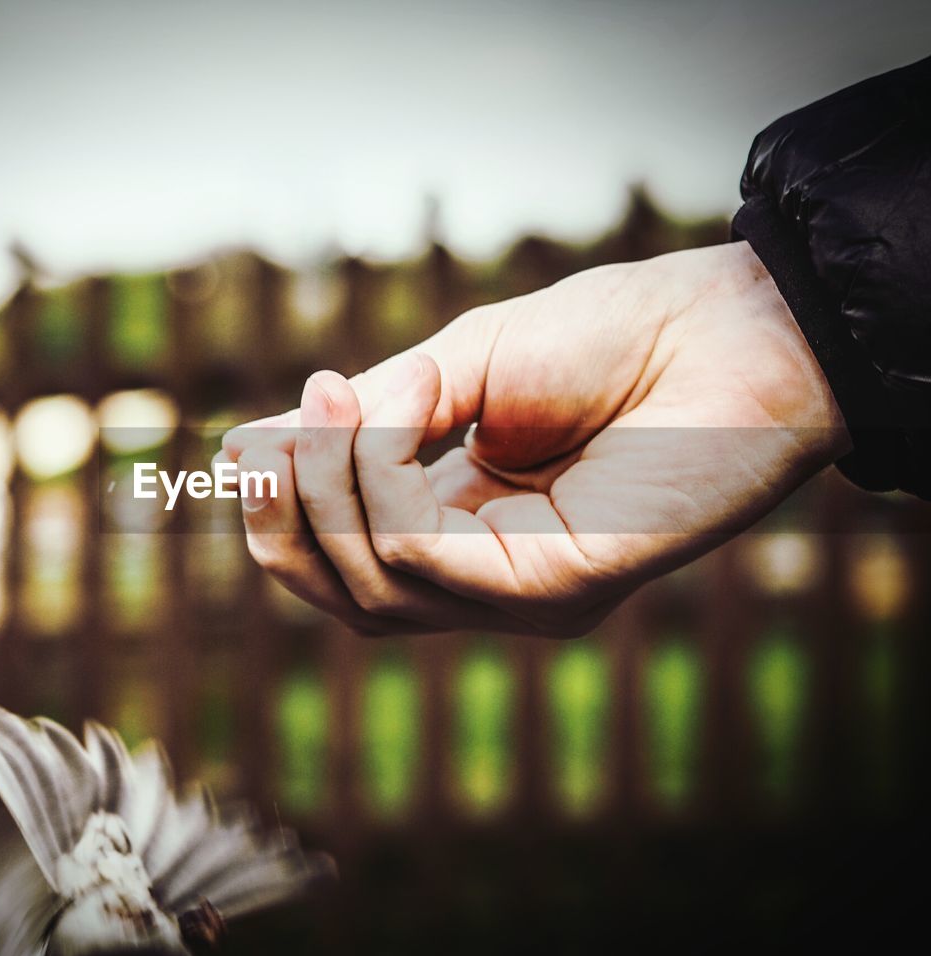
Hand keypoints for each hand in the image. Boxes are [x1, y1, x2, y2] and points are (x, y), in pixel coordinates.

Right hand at [220, 242, 849, 637]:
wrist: (727, 325)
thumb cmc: (609, 337)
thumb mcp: (459, 365)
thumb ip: (375, 415)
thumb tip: (270, 438)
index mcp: (468, 531)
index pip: (350, 567)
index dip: (285, 514)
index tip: (256, 436)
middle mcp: (492, 579)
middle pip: (348, 602)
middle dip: (284, 525)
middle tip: (264, 444)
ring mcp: (523, 594)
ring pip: (374, 592)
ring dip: (327, 494)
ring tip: (327, 412)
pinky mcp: (557, 591)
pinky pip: (424, 559)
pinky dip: (380, 484)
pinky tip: (393, 417)